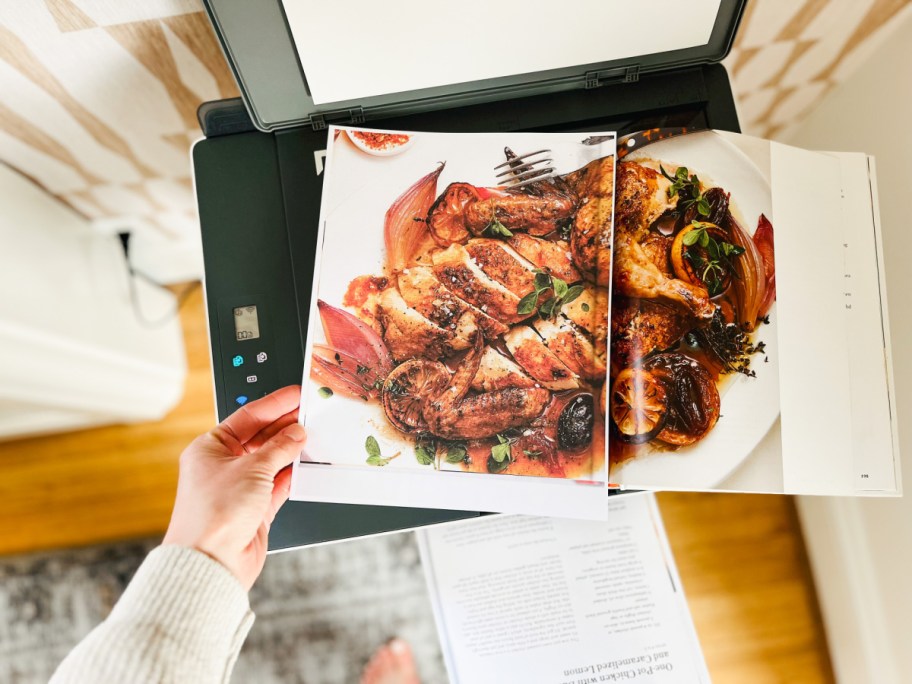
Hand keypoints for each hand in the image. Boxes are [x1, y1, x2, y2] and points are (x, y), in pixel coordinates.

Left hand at [163, 386, 305, 589]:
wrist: (212, 562)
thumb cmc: (213, 515)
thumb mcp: (252, 469)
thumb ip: (279, 448)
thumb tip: (296, 433)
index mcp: (209, 448)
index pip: (247, 417)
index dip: (274, 404)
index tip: (295, 395)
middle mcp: (222, 466)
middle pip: (260, 437)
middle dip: (285, 426)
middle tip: (310, 413)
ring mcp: (239, 487)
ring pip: (271, 460)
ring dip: (291, 450)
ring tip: (313, 435)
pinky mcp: (255, 508)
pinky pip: (278, 484)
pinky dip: (292, 474)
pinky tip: (306, 464)